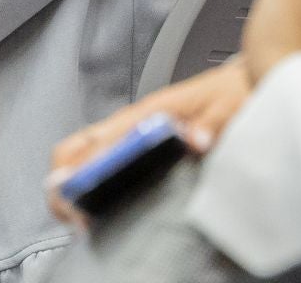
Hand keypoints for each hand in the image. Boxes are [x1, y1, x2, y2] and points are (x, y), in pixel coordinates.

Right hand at [44, 60, 251, 225]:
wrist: (238, 82)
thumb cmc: (231, 92)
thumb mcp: (228, 106)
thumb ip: (213, 123)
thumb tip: (196, 140)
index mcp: (148, 111)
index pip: (100, 140)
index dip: (82, 171)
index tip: (81, 199)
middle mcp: (131, 120)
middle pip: (75, 147)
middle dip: (63, 182)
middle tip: (74, 215)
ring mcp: (129, 131)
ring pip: (81, 154)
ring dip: (72, 184)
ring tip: (81, 217)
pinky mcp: (135, 141)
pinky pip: (99, 160)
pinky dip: (87, 182)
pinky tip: (97, 205)